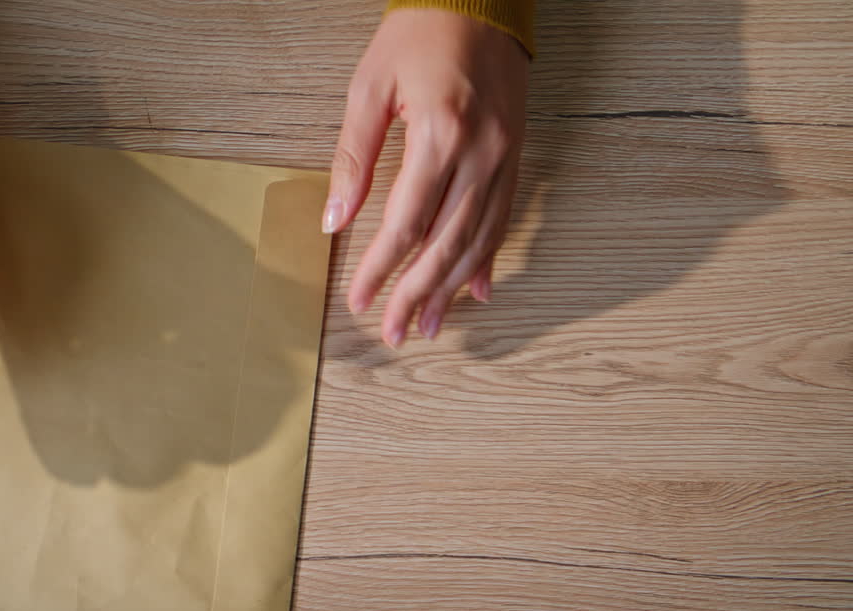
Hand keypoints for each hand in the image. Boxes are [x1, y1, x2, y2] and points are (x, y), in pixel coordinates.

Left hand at [325, 9, 528, 346]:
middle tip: (395, 332)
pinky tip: (476, 291)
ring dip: (451, 288)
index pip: (405, 223)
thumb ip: (353, 157)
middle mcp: (480, 153)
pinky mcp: (517, 155)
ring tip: (429, 325)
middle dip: (416, 294)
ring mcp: (505, 157)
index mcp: (440, 134)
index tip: (360, 300)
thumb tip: (336, 219)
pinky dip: (487, 258)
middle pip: (445, 244)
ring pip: (479, 239)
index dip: (380, 268)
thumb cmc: (419, 35)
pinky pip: (503, 218)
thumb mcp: (369, 88)